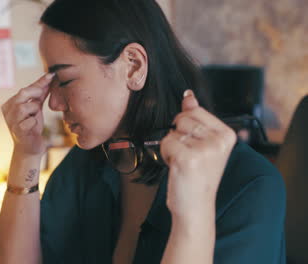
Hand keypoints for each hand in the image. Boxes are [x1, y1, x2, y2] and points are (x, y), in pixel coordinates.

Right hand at [2, 73, 54, 155]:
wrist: (30, 148)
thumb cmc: (32, 126)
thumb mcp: (36, 107)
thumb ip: (39, 93)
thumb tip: (49, 76)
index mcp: (10, 103)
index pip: (25, 89)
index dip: (39, 83)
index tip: (51, 75)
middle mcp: (7, 111)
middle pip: (22, 94)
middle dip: (36, 93)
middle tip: (43, 98)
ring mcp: (10, 121)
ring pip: (25, 107)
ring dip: (34, 110)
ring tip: (34, 117)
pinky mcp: (17, 131)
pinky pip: (29, 121)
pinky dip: (34, 122)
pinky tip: (33, 127)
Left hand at [160, 90, 236, 221]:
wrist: (195, 206)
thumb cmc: (197, 176)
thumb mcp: (202, 145)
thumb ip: (196, 118)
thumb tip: (189, 96)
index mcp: (227, 135)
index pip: (195, 110)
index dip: (186, 126)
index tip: (194, 145)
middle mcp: (219, 141)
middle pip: (182, 118)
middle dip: (178, 136)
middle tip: (188, 156)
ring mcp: (204, 150)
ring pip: (172, 131)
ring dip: (171, 146)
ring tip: (184, 162)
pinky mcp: (187, 158)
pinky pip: (165, 143)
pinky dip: (165, 155)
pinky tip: (177, 167)